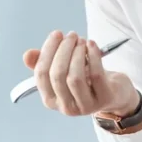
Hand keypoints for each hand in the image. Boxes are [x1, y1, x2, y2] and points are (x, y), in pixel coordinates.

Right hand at [22, 31, 140, 116]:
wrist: (115, 93)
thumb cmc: (85, 78)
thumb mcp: (63, 70)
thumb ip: (44, 62)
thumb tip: (27, 55)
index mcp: (50, 100)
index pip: (41, 74)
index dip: (47, 51)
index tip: (56, 34)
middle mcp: (65, 107)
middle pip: (57, 75)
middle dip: (63, 50)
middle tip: (71, 35)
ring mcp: (85, 106)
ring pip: (75, 77)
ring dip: (77, 53)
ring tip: (81, 40)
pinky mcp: (104, 100)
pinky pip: (95, 75)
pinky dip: (93, 56)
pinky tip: (92, 45)